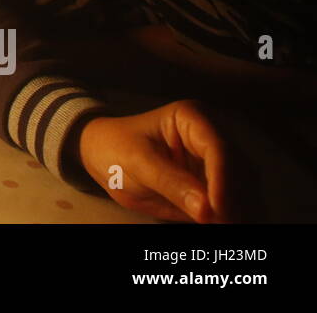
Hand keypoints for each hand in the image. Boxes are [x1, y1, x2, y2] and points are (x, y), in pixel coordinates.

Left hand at [77, 100, 236, 222]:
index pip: (218, 148)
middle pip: (238, 169)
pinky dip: (234, 214)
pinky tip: (230, 226)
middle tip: (224, 224)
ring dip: (239, 210)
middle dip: (234, 199)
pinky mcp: (214, 182)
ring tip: (228, 228)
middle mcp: (211, 135)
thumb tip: (206, 209)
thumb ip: (170, 183)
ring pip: (243, 187)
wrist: (103, 155)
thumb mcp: (137, 163)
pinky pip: (233, 201)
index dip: (223, 180)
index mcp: (191, 118)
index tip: (216, 208)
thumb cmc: (116, 148)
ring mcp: (215, 160)